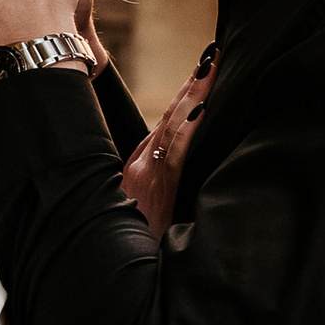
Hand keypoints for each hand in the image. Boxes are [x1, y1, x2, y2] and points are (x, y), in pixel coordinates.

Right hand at [119, 64, 208, 234]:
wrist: (112, 268)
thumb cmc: (131, 246)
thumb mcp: (137, 212)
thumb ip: (155, 191)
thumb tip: (177, 176)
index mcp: (136, 169)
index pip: (164, 126)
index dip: (183, 99)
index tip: (201, 74)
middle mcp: (140, 165)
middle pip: (169, 117)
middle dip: (191, 85)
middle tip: (213, 55)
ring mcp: (146, 173)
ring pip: (173, 125)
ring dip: (193, 93)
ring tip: (211, 66)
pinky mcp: (156, 188)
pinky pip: (176, 151)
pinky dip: (188, 126)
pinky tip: (201, 106)